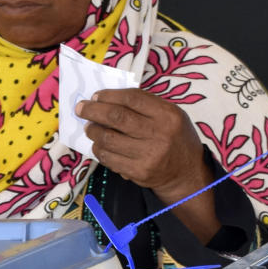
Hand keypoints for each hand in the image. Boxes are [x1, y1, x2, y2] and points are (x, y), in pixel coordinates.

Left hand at [76, 89, 218, 241]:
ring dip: (93, 131)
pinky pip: (110, 159)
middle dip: (93, 111)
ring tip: (90, 128)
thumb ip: (145, 104)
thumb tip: (108, 98)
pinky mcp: (139, 172)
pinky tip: (99, 145)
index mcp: (167, 115)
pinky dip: (99, 150)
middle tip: (81, 109)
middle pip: (116, 118)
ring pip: (109, 139)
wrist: (186, 173)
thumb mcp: (170, 114)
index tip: (96, 96)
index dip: (109, 96)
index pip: (132, 98)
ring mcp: (149, 155)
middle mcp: (159, 134)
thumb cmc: (175, 137)